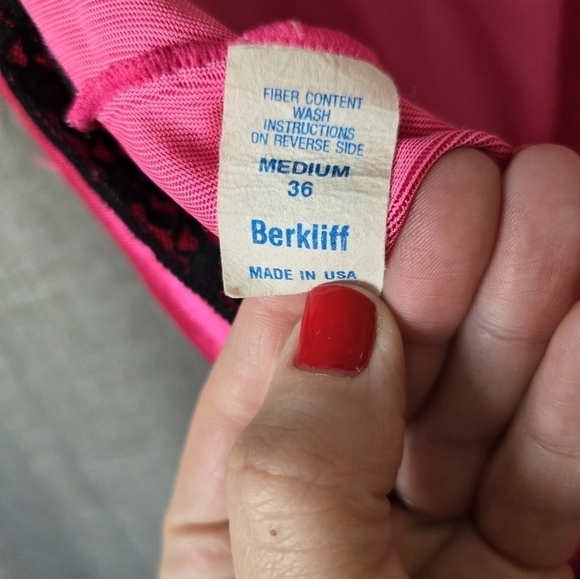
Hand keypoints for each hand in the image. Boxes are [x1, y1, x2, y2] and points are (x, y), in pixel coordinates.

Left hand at [159, 145, 579, 577]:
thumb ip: (296, 466)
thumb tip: (338, 316)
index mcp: (233, 520)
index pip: (265, 372)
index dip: (314, 274)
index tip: (361, 193)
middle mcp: (332, 511)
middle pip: (381, 373)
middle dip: (434, 273)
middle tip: (472, 180)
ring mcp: (429, 531)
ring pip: (472, 402)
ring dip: (515, 305)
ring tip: (550, 206)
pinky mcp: (519, 555)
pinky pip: (546, 466)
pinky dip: (571, 394)